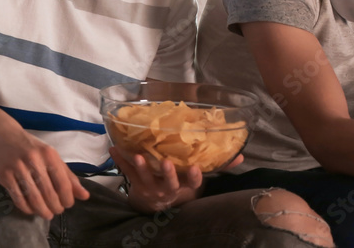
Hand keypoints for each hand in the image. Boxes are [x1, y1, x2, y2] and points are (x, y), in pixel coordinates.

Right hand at [0, 130, 89, 218]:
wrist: (0, 135)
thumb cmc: (29, 147)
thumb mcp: (50, 157)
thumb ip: (67, 176)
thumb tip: (85, 196)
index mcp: (48, 154)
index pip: (63, 183)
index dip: (67, 199)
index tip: (67, 204)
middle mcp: (33, 159)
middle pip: (48, 193)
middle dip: (55, 207)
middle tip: (56, 211)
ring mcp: (17, 167)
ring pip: (33, 197)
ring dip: (42, 210)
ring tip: (46, 214)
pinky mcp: (4, 174)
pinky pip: (18, 197)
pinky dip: (26, 208)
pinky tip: (31, 209)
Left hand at [110, 147, 242, 211]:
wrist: (158, 204)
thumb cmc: (181, 185)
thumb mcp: (199, 180)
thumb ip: (219, 166)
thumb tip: (239, 155)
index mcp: (185, 186)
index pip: (193, 183)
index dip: (194, 176)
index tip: (194, 167)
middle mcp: (168, 189)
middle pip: (169, 183)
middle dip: (168, 173)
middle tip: (166, 162)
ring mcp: (151, 187)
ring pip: (146, 178)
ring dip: (140, 166)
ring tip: (136, 155)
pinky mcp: (136, 184)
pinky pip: (127, 172)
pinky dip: (120, 161)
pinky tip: (113, 149)